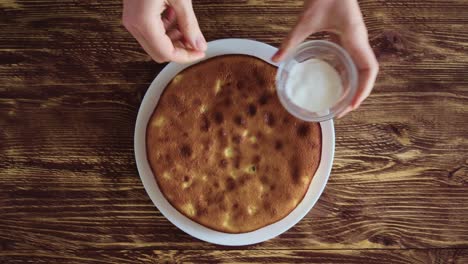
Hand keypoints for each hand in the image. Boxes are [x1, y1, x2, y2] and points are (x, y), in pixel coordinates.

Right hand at [123, 0, 206, 62]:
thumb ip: (190, 25)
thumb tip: (198, 44)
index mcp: (143, 22)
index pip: (166, 53)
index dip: (185, 56)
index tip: (200, 52)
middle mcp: (133, 24)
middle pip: (158, 53)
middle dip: (179, 49)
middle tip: (196, 41)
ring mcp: (131, 19)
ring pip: (154, 43)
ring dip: (173, 39)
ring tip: (186, 24)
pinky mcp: (133, 13)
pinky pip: (150, 31)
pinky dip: (165, 29)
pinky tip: (175, 16)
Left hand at [272, 0, 378, 116]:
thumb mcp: (305, 21)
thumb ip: (290, 41)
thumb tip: (275, 59)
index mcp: (355, 38)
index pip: (369, 69)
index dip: (363, 90)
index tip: (351, 106)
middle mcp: (360, 41)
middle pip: (367, 74)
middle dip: (358, 94)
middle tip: (342, 110)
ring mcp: (357, 39)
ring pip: (363, 68)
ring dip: (355, 85)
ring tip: (341, 101)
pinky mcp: (351, 36)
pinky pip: (354, 59)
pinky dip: (349, 74)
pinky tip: (336, 81)